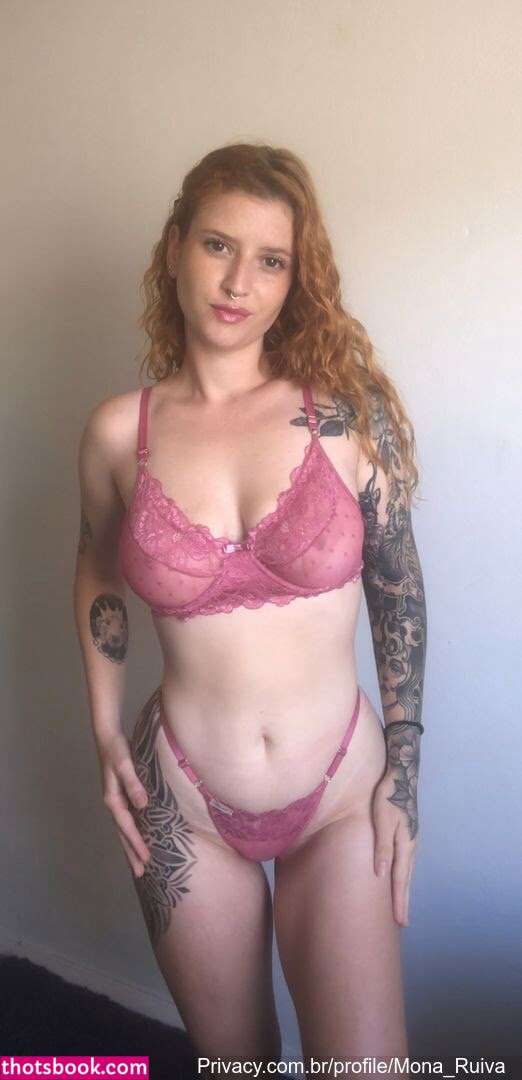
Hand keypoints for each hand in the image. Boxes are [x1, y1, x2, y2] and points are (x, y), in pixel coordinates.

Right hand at [97, 731, 150, 878]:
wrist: (107, 736)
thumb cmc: (116, 748)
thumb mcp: (124, 765)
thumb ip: (133, 784)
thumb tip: (143, 805)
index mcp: (112, 799)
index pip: (127, 827)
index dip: (136, 844)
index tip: (146, 859)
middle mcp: (113, 803)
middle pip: (123, 833)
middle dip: (131, 853)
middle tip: (141, 873)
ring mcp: (116, 800)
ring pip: (124, 828)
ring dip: (131, 845)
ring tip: (140, 862)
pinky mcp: (121, 795)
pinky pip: (128, 819)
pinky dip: (133, 831)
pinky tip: (141, 836)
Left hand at [372, 768, 418, 926]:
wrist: (402, 775)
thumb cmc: (388, 795)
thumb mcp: (382, 819)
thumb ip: (382, 846)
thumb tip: (380, 874)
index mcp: (405, 845)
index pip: (400, 879)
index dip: (398, 900)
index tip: (400, 922)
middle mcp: (411, 845)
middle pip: (406, 879)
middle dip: (403, 901)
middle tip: (403, 923)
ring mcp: (411, 840)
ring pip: (406, 871)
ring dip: (403, 890)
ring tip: (400, 906)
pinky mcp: (407, 834)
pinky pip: (405, 861)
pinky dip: (403, 875)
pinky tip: (399, 878)